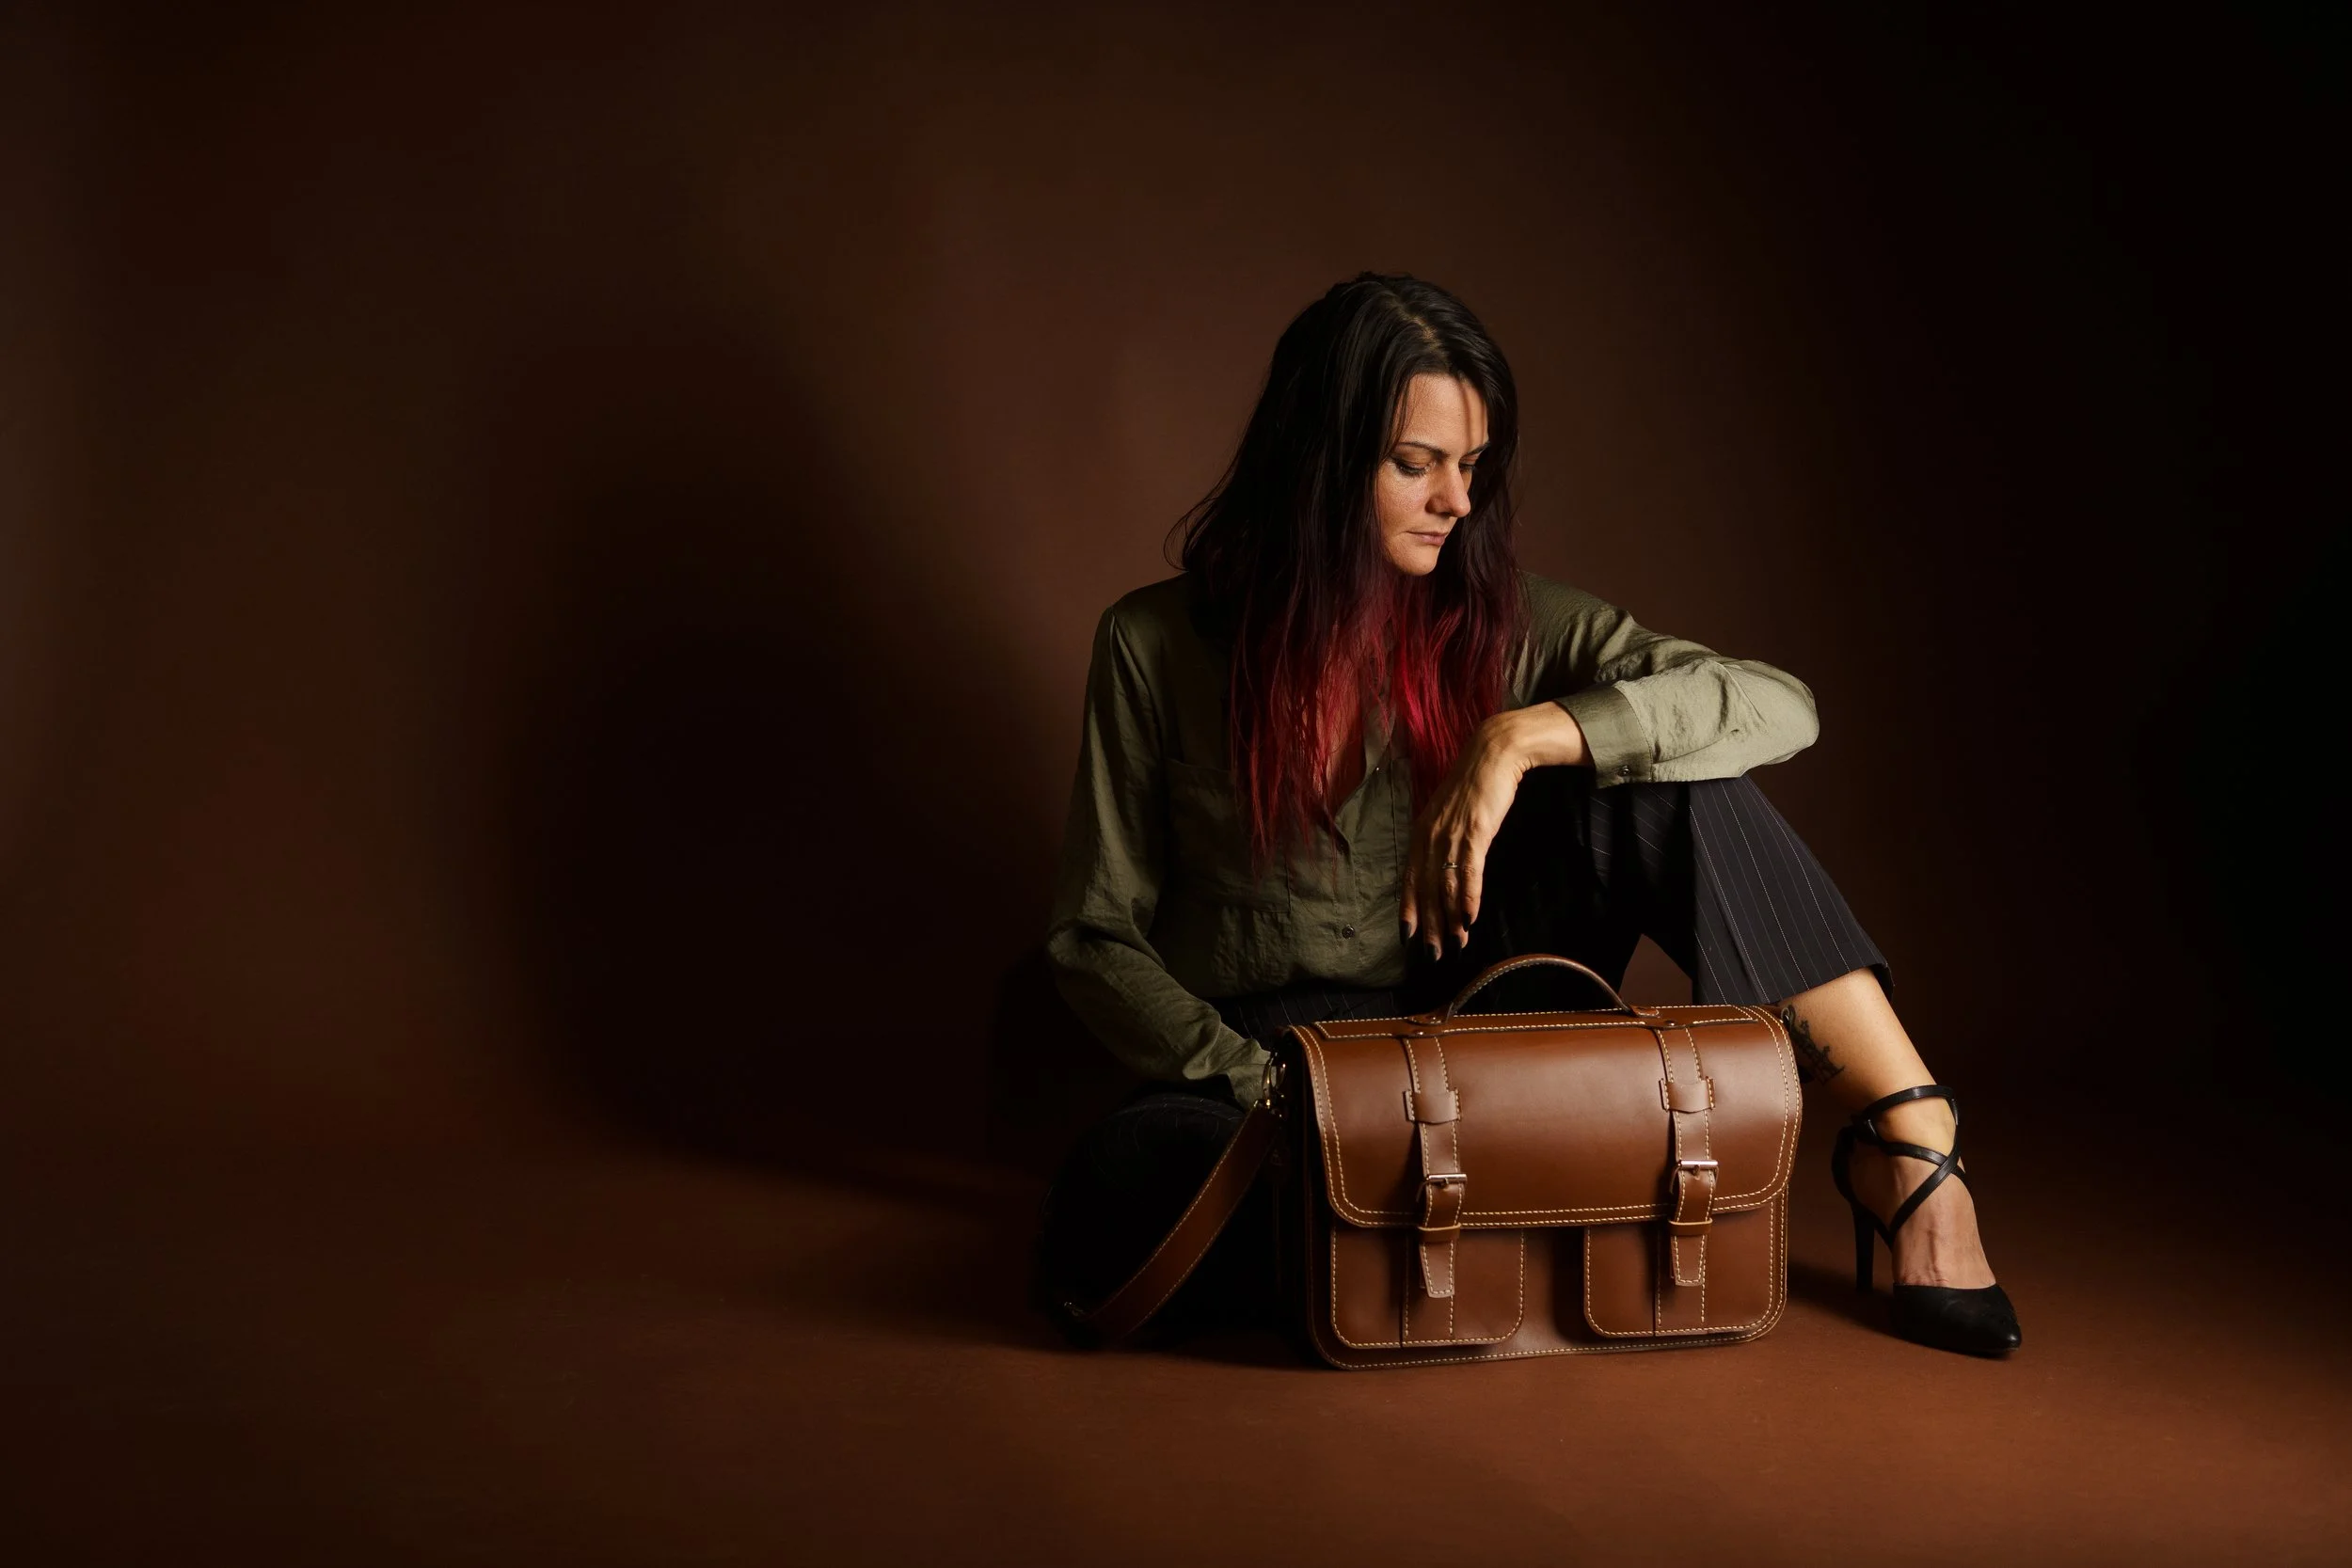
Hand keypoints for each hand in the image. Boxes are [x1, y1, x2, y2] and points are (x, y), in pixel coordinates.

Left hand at [1402, 704, 1589, 958]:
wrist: (1495, 753)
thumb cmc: (1476, 785)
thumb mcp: (1451, 814)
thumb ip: (1444, 840)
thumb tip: (1445, 869)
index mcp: (1422, 832)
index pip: (1409, 878)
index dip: (1408, 909)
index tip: (1408, 937)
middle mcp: (1431, 835)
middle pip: (1426, 889)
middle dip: (1430, 925)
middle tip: (1433, 954)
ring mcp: (1452, 834)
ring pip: (1446, 885)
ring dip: (1450, 919)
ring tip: (1456, 945)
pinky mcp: (1476, 832)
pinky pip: (1469, 872)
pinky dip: (1468, 897)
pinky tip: (1470, 918)